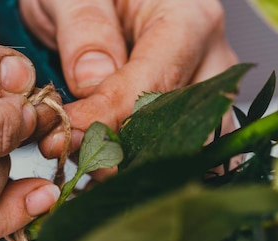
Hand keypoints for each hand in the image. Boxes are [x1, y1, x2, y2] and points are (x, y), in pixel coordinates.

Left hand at [20, 0, 237, 165]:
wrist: (96, 1)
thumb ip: (84, 26)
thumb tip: (92, 80)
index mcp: (189, 19)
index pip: (156, 83)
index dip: (110, 116)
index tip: (66, 134)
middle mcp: (211, 60)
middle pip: (185, 125)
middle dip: (130, 153)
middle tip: (80, 165)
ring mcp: (207, 94)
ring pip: (193, 148)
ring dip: (142, 170)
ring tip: (93, 176)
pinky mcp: (193, 118)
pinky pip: (184, 156)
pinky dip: (151, 174)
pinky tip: (114, 185)